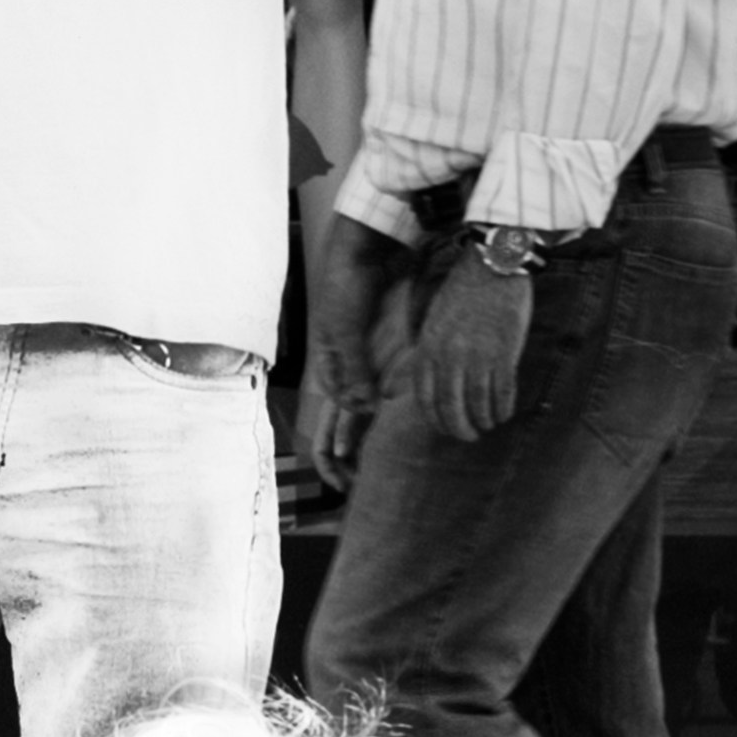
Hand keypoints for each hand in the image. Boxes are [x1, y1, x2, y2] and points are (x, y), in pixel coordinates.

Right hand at [303, 223, 408, 471]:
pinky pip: (394, 393)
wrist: (376, 248)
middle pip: (347, 430)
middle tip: (360, 488)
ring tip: (382, 470)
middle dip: (351, 461)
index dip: (333, 458)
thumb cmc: (350, 285)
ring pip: (370, 418)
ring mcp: (373, 366)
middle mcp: (350, 376)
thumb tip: (360, 409)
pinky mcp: (396, 355)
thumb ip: (351, 369)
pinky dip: (398, 416)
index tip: (344, 482)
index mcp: (330, 372)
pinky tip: (409, 433)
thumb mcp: (344, 327)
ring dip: (374, 445)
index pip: (327, 428)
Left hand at [408, 256, 533, 439]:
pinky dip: (503, 408)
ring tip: (489, 425)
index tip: (446, 428)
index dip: (437, 420)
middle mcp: (449, 356)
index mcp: (428, 349)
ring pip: (478, 404)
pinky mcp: (504, 352)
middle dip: (460, 429)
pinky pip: (502, 392)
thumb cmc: (463, 293)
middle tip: (469, 436)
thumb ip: (427, 353)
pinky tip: (505, 413)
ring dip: (484, 421)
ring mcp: (477, 356)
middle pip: (451, 408)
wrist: (492, 266)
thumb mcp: (433, 322)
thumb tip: (417, 385)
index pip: (426, 398)